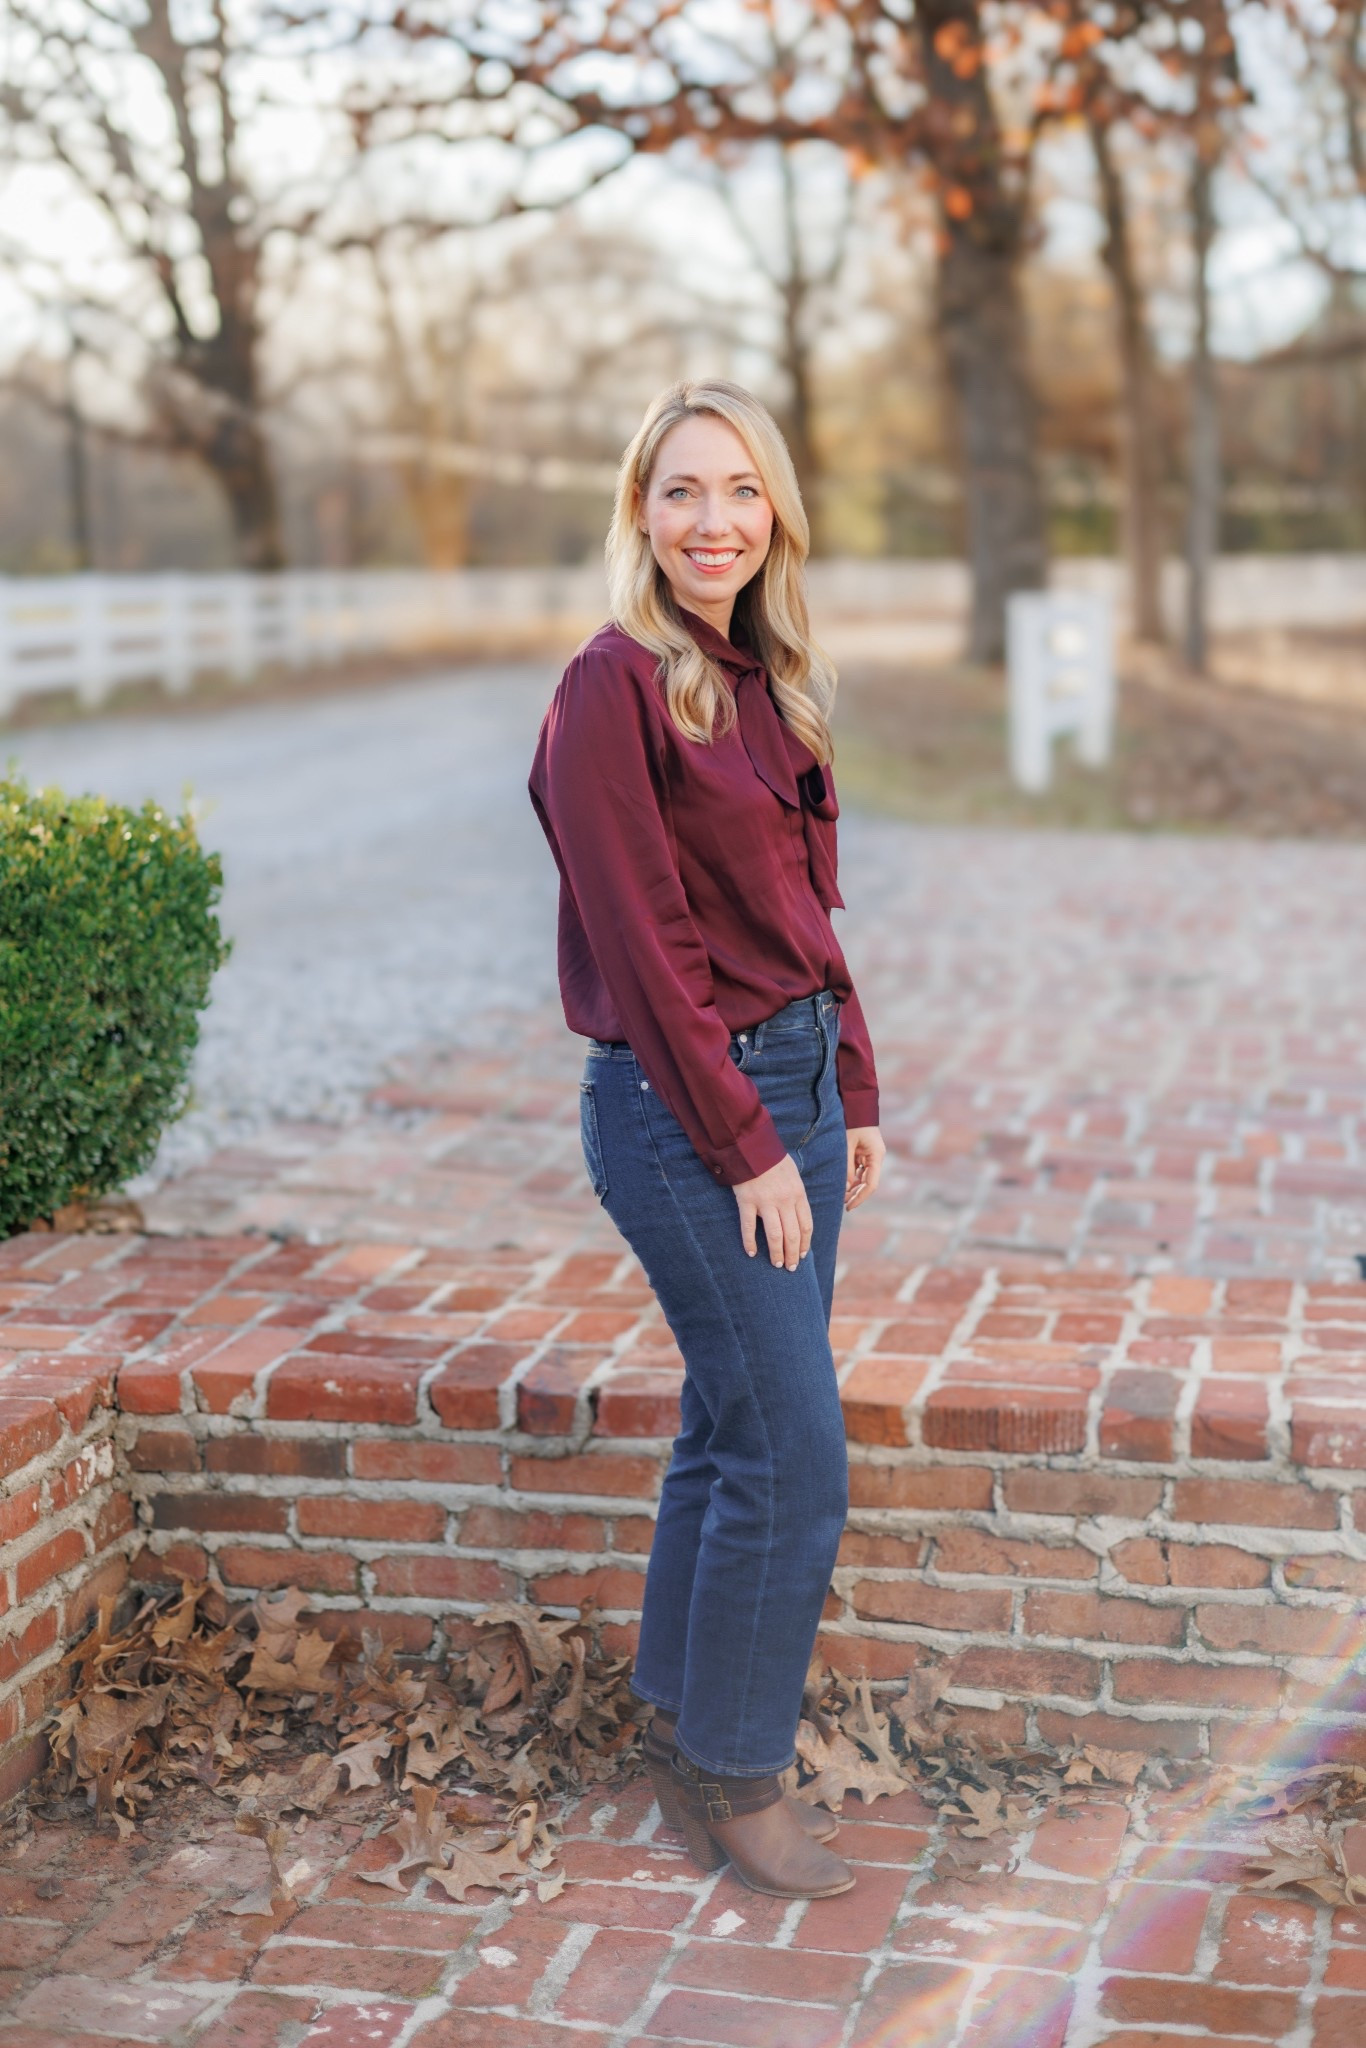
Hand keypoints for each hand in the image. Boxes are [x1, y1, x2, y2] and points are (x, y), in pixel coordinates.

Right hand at [732, 1154, 812, 1269]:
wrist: (751, 1146)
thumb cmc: (773, 1160)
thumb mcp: (793, 1175)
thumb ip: (797, 1195)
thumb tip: (799, 1215)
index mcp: (798, 1194)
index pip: (806, 1225)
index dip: (806, 1243)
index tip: (803, 1255)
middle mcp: (784, 1200)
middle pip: (792, 1235)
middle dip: (793, 1254)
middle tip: (791, 1267)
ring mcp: (765, 1202)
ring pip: (775, 1235)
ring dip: (777, 1253)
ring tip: (777, 1264)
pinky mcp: (747, 1201)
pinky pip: (749, 1227)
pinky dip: (750, 1242)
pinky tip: (752, 1253)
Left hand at [845, 1127, 884, 1210]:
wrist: (855, 1104)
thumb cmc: (851, 1123)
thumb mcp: (846, 1146)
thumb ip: (846, 1167)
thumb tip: (845, 1188)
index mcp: (876, 1156)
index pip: (871, 1184)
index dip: (860, 1197)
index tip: (849, 1206)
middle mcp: (876, 1157)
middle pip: (868, 1183)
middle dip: (856, 1194)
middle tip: (843, 1205)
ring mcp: (870, 1155)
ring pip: (863, 1177)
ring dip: (853, 1187)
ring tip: (841, 1196)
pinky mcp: (864, 1153)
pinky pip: (859, 1170)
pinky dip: (851, 1177)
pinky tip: (842, 1184)